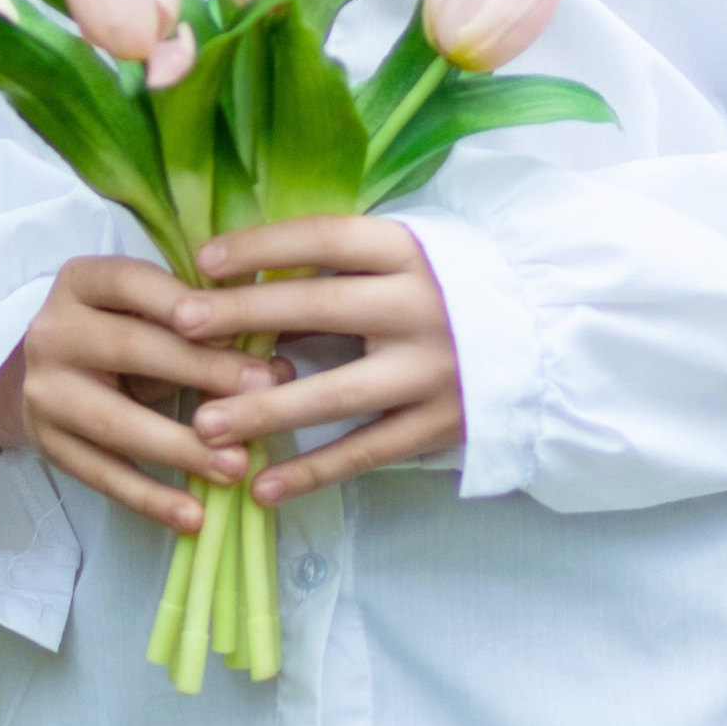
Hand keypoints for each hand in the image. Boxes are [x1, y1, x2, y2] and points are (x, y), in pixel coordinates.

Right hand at [14, 255, 292, 535]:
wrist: (49, 373)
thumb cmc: (125, 332)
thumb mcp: (153, 315)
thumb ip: (207, 330)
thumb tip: (279, 371)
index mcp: (80, 282)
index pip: (133, 283)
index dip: (185, 305)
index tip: (241, 330)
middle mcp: (51, 330)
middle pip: (130, 349)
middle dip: (200, 372)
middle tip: (261, 396)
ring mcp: (43, 391)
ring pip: (115, 423)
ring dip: (181, 448)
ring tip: (237, 467)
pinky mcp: (46, 444)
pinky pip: (102, 476)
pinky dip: (150, 499)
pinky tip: (194, 516)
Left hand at [173, 215, 462, 504]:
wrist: (547, 342)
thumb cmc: (451, 291)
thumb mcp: (407, 261)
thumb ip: (342, 270)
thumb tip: (244, 281)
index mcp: (410, 252)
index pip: (327, 238)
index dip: (263, 246)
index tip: (204, 259)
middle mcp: (422, 307)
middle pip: (319, 308)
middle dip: (243, 317)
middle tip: (179, 325)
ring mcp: (432, 371)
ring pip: (336, 393)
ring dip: (264, 409)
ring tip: (203, 424)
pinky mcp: (440, 425)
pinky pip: (365, 452)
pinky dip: (313, 472)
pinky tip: (262, 487)